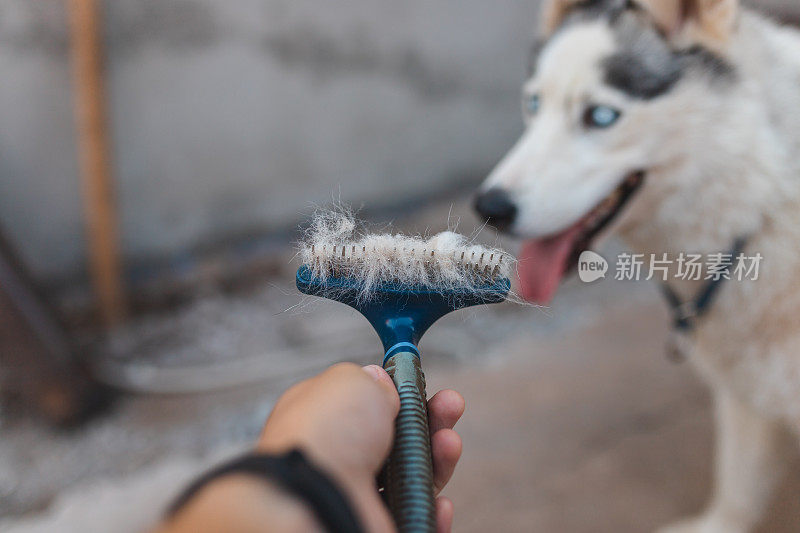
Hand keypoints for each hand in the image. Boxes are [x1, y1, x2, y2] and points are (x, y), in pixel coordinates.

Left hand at [259, 362, 464, 532]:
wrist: (317, 497)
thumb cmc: (325, 435)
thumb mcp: (351, 382)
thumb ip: (372, 380)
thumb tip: (382, 382)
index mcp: (327, 421)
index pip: (370, 406)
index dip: (400, 393)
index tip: (422, 383)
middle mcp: (342, 459)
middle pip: (399, 440)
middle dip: (431, 422)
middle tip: (451, 405)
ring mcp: (359, 496)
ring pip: (412, 479)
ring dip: (438, 460)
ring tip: (449, 444)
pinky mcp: (375, 524)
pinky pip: (415, 519)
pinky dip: (433, 511)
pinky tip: (439, 500)